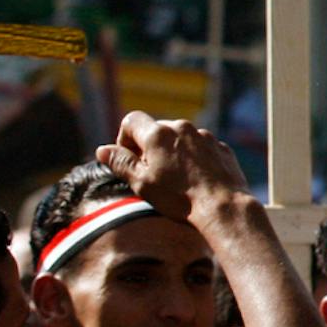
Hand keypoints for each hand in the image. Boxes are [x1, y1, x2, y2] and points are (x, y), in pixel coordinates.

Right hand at [95, 111, 247, 221]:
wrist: (223, 206)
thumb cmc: (180, 197)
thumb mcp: (141, 182)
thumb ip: (121, 162)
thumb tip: (103, 150)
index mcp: (158, 133)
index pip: (131, 120)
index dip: (124, 138)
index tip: (129, 158)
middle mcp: (182, 128)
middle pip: (156, 129)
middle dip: (148, 146)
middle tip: (150, 172)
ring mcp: (205, 136)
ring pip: (180, 138)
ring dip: (172, 152)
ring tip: (175, 178)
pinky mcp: (221, 147)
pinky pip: (200, 147)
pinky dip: (193, 157)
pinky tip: (195, 178)